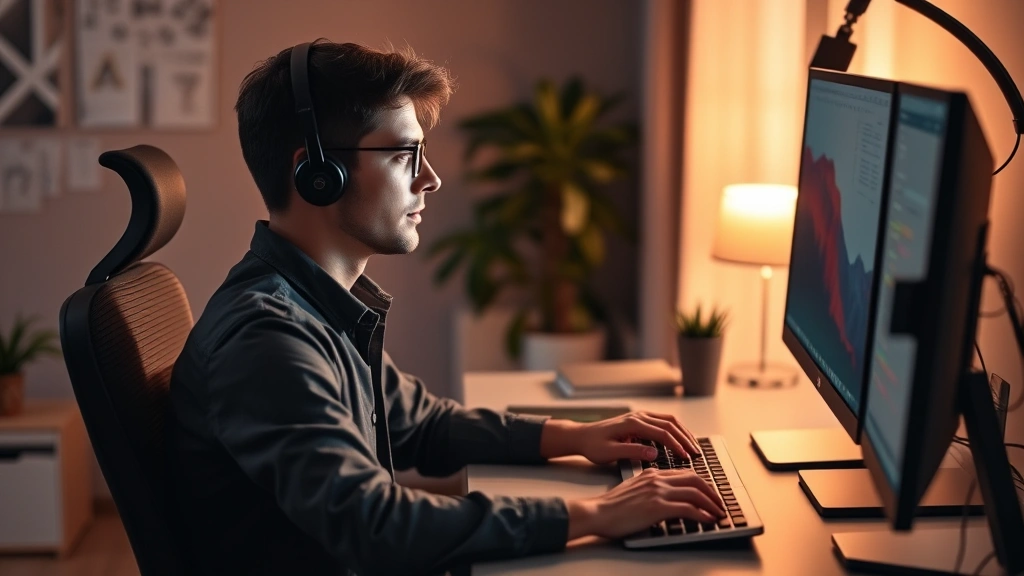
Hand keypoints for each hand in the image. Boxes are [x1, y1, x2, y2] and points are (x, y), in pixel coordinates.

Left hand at [540, 411, 699, 463]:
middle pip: (670, 423)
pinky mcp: (639, 420)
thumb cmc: (593, 446)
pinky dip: (675, 430)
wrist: (581, 436)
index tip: (686, 457)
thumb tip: (655, 454)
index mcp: (632, 424)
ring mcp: (640, 416)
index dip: (677, 445)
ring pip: (669, 420)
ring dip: (683, 432)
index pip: (662, 433)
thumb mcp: (610, 453)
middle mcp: (638, 416)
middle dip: (685, 438)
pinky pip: (663, 422)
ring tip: (693, 447)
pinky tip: (680, 441)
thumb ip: (633, 452)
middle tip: (696, 453)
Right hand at [565, 467, 726, 539]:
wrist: (598, 512)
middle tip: (719, 502)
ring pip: (695, 492)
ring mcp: (658, 492)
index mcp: (652, 474)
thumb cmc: (611, 506)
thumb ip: (649, 488)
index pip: (684, 473)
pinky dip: (703, 515)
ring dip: (711, 504)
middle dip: (711, 491)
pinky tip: (708, 520)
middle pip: (694, 479)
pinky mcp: (658, 507)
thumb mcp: (633, 489)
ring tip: (719, 513)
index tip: (709, 492)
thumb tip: (664, 496)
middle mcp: (657, 479)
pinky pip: (688, 509)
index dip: (701, 483)